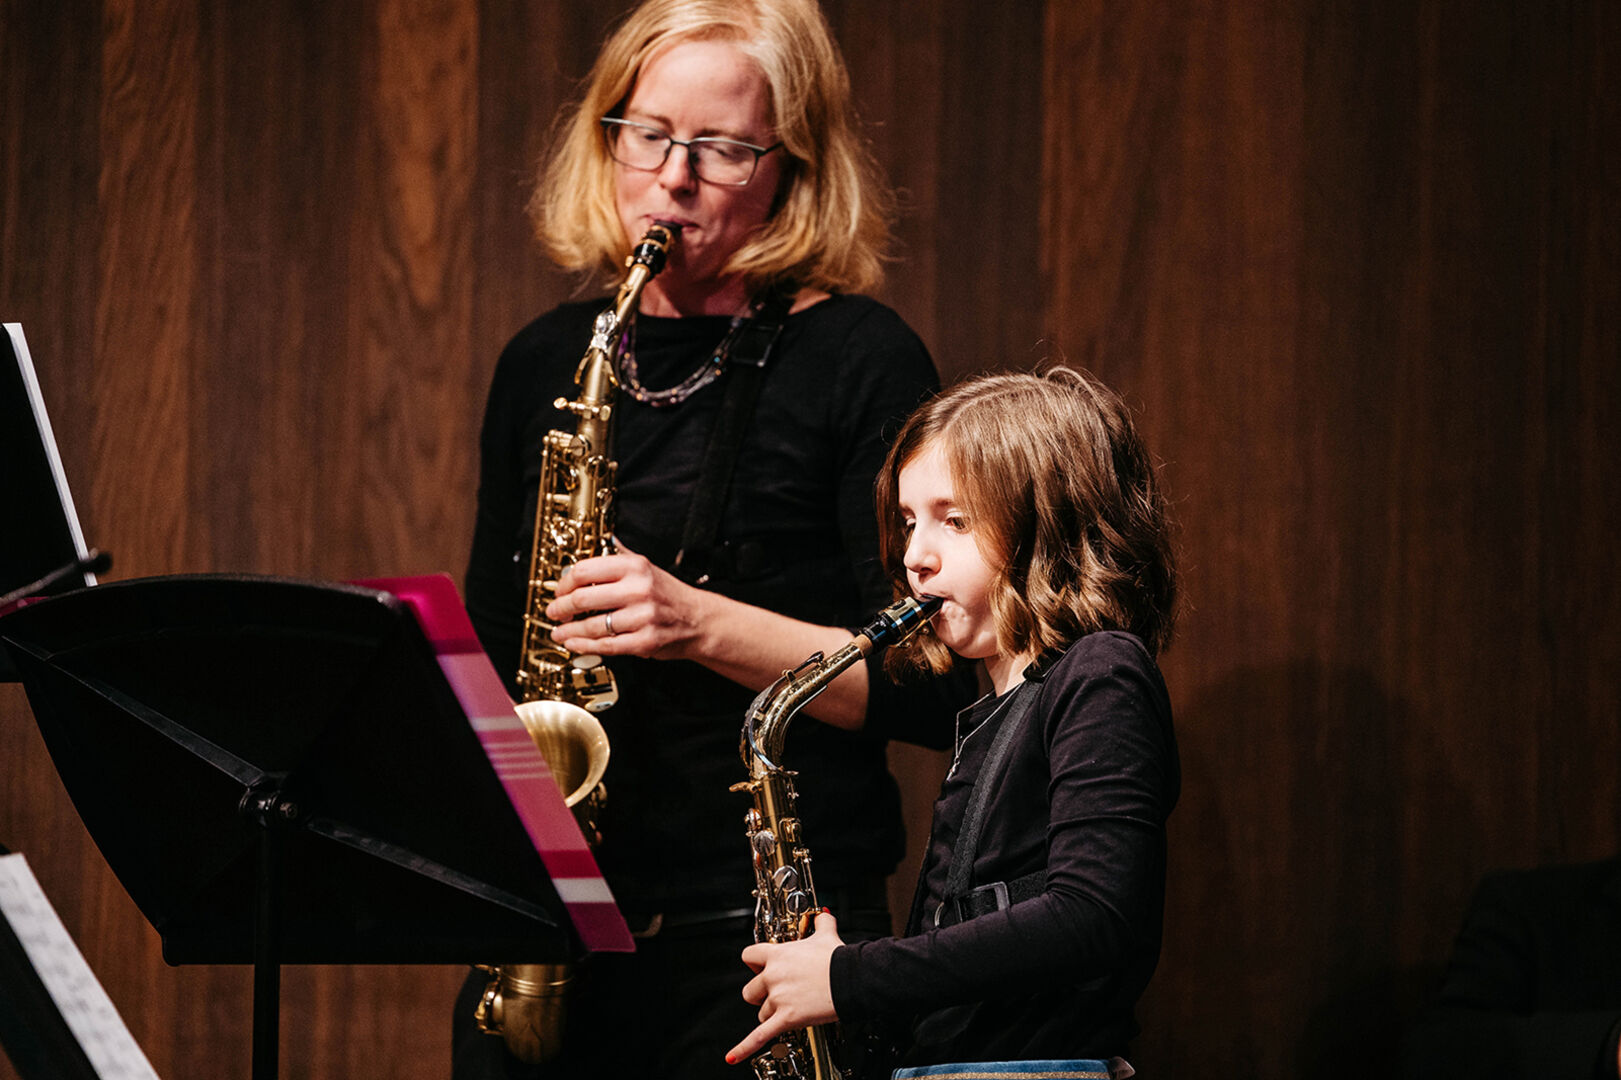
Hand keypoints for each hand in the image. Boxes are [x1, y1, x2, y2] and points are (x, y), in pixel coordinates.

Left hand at [547, 541, 705, 660]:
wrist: (699, 620)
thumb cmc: (669, 595)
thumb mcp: (648, 568)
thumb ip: (621, 557)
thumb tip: (600, 543)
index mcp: (635, 567)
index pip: (586, 570)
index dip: (565, 582)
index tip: (559, 590)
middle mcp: (639, 589)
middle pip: (583, 597)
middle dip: (561, 608)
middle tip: (554, 612)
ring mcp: (642, 616)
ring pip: (592, 625)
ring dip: (569, 630)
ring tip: (559, 632)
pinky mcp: (645, 641)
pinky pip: (606, 645)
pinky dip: (585, 645)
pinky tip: (574, 643)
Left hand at [726, 911, 842, 1065]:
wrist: (850, 979)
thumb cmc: (837, 960)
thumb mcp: (826, 935)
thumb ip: (821, 922)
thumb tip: (823, 915)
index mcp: (777, 956)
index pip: (749, 956)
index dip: (755, 963)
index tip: (762, 966)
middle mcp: (773, 976)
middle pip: (750, 989)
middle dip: (762, 994)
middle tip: (778, 992)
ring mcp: (778, 998)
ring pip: (760, 1012)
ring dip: (771, 1013)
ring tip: (789, 1009)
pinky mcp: (786, 1018)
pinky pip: (760, 1036)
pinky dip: (745, 1047)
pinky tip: (733, 1056)